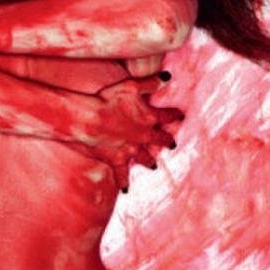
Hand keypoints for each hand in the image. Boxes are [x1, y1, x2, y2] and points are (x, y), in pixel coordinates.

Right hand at [81, 74, 183, 190]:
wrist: (89, 119)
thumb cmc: (107, 99)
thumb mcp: (130, 86)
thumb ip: (149, 83)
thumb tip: (166, 78)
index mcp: (149, 117)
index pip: (167, 117)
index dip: (174, 116)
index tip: (180, 116)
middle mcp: (144, 136)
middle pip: (159, 140)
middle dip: (166, 141)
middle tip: (172, 144)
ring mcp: (131, 150)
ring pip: (145, 158)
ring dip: (149, 161)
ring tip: (153, 166)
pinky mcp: (117, 160)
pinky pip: (122, 174)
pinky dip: (124, 182)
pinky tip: (126, 191)